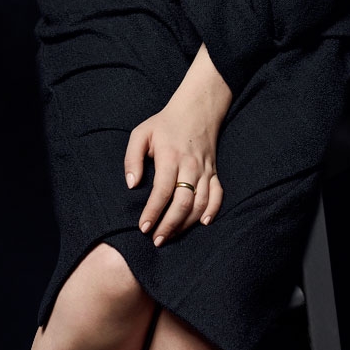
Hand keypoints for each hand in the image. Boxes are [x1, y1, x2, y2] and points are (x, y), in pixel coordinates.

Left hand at [124, 44, 230, 245]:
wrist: (196, 109)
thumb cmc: (164, 124)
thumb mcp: (141, 133)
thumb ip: (132, 159)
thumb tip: (132, 185)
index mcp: (170, 156)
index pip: (162, 190)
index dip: (153, 212)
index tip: (143, 227)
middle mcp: (190, 165)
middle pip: (183, 202)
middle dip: (169, 225)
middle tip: (156, 240)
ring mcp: (205, 169)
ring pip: (200, 203)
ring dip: (186, 224)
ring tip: (171, 235)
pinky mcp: (214, 172)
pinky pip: (218, 195)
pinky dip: (213, 210)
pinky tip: (202, 223)